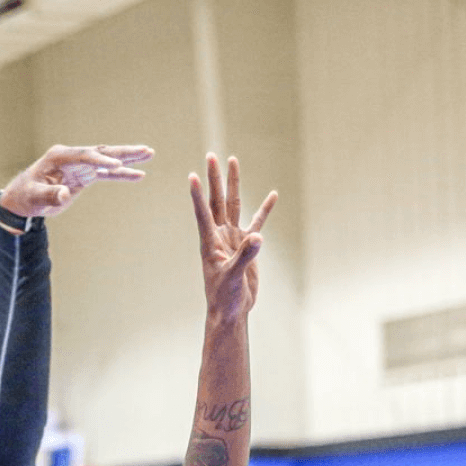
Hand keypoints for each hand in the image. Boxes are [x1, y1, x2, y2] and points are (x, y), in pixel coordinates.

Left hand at [0, 143, 153, 218]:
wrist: (24, 199)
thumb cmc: (26, 196)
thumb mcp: (35, 197)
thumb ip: (50, 195)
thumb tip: (65, 195)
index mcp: (59, 156)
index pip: (84, 156)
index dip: (100, 161)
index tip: (115, 166)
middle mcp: (72, 157)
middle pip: (101, 152)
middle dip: (123, 152)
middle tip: (145, 150)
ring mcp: (80, 165)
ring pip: (107, 160)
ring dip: (128, 159)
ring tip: (149, 154)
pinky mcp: (85, 176)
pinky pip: (106, 174)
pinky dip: (121, 174)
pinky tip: (138, 175)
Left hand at [189, 154, 276, 321]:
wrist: (232, 311)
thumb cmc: (225, 297)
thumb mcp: (234, 277)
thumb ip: (245, 257)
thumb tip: (257, 238)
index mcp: (210, 243)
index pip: (203, 213)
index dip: (198, 195)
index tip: (193, 175)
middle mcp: (219, 235)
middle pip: (217, 200)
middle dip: (215, 178)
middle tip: (212, 155)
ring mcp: (233, 238)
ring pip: (234, 204)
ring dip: (233, 184)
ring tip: (233, 161)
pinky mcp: (247, 246)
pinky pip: (256, 222)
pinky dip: (264, 210)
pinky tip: (272, 195)